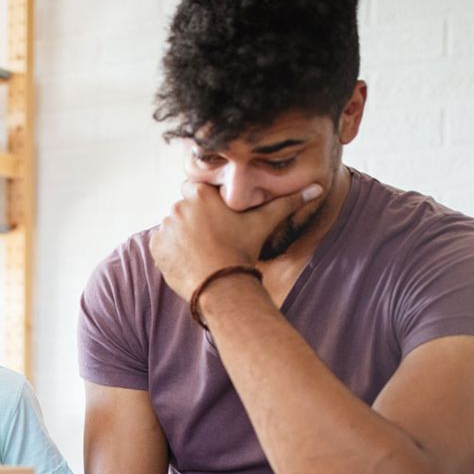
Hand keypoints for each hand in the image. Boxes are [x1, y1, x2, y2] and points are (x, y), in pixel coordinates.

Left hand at [148, 178, 322, 303]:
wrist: (221, 285)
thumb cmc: (243, 251)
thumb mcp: (264, 224)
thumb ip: (287, 203)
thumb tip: (318, 187)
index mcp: (200, 194)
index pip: (196, 189)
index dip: (205, 204)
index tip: (215, 219)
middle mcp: (178, 206)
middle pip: (184, 209)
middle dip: (194, 221)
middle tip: (211, 240)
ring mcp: (165, 227)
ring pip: (173, 227)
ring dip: (182, 236)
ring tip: (201, 252)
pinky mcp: (156, 246)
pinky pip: (162, 244)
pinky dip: (172, 251)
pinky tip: (190, 260)